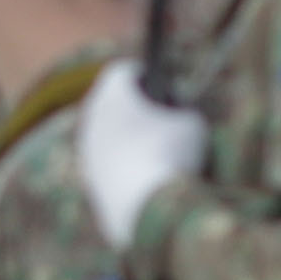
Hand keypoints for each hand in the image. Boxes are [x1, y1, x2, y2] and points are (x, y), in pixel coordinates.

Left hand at [75, 67, 209, 251]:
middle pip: (114, 103)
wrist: (144, 206)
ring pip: (111, 135)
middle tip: (164, 112)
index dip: (149, 75)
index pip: (125, 72)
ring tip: (162, 148)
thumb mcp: (192, 123)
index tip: (165, 84)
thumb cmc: (170, 154)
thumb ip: (183, 112)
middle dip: (137, 106)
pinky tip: (149, 176)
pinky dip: (127, 167)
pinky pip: (111, 165)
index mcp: (111, 94)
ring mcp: (88, 151)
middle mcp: (92, 118)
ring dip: (131, 138)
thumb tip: (178, 120)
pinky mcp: (91, 181)